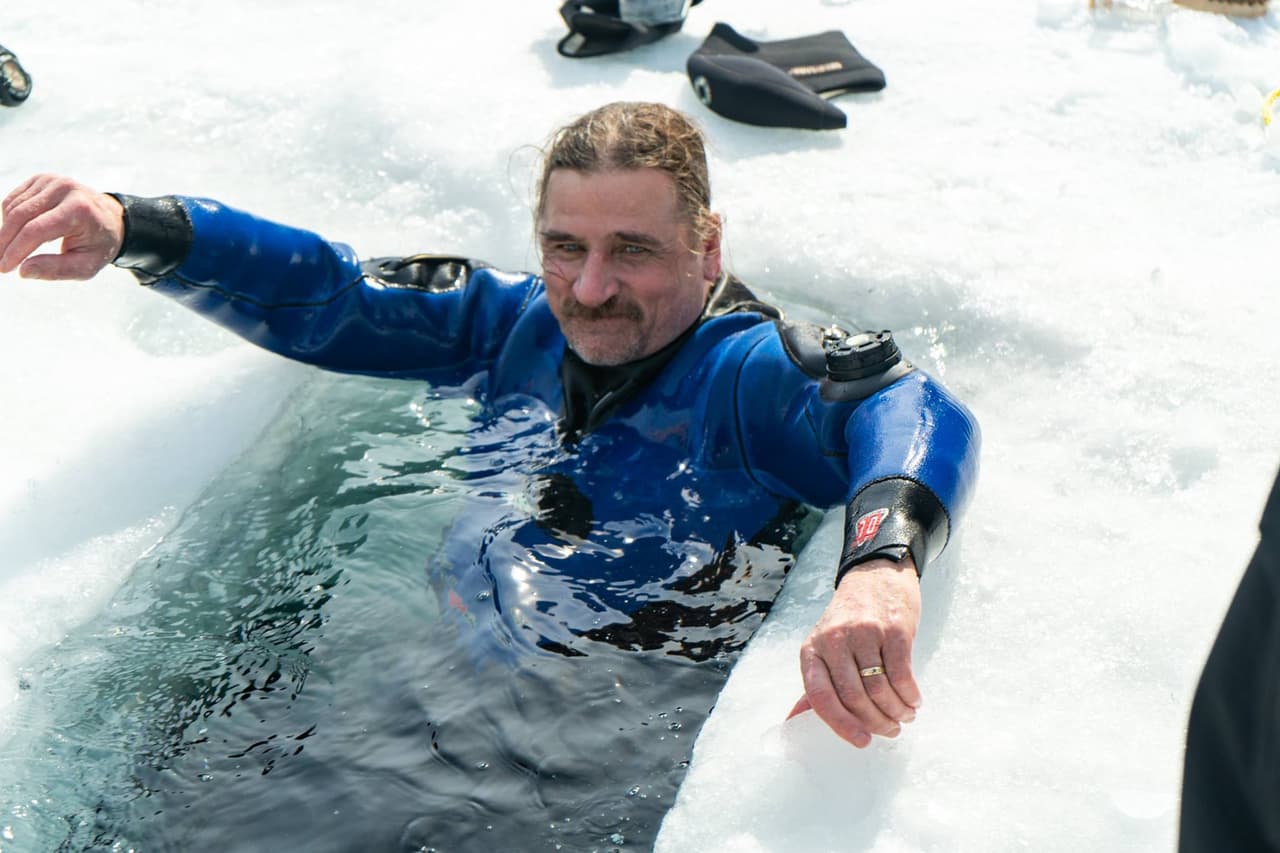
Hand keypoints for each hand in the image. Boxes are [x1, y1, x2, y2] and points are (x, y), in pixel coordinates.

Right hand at [0, 174, 124, 279]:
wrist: (109, 220)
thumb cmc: (97, 246)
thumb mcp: (87, 265)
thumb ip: (57, 269)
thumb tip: (23, 271)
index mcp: (79, 209)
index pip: (36, 230)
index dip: (16, 250)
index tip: (3, 268)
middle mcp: (64, 189)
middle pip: (20, 216)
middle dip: (4, 242)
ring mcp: (51, 181)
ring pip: (13, 208)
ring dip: (4, 232)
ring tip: (6, 253)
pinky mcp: (40, 180)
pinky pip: (13, 200)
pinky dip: (8, 219)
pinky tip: (14, 235)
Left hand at [788, 556, 921, 747]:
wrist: (875, 575)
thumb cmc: (849, 620)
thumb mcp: (824, 647)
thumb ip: (814, 685)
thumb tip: (791, 724)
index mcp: (812, 650)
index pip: (820, 696)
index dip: (840, 724)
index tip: (861, 741)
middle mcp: (834, 640)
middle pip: (854, 697)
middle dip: (876, 722)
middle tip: (891, 730)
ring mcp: (864, 633)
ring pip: (879, 688)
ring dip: (897, 711)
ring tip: (905, 715)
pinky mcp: (893, 629)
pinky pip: (902, 673)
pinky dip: (910, 694)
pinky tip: (913, 700)